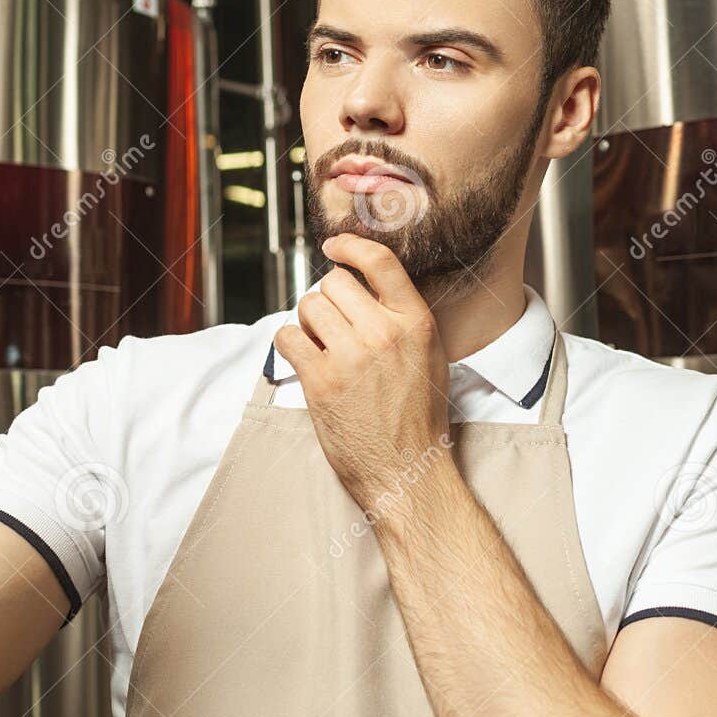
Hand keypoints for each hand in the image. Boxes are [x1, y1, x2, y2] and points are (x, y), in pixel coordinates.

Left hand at [273, 234, 451, 511]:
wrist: (407, 470)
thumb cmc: (417, 418)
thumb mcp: (429, 355)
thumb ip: (401, 318)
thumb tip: (361, 286)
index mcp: (416, 322)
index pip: (379, 262)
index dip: (349, 246)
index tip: (333, 247)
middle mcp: (383, 333)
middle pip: (334, 283)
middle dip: (327, 299)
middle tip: (334, 327)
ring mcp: (350, 357)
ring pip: (308, 306)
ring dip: (308, 322)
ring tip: (323, 348)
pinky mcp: (320, 381)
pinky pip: (287, 337)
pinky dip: (290, 345)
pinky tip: (306, 360)